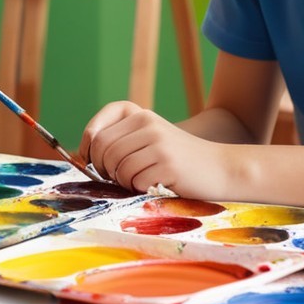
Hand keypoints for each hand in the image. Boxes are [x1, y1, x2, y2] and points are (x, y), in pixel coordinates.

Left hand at [80, 101, 233, 198]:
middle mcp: (147, 123)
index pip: (96, 130)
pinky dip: (140, 189)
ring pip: (118, 167)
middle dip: (105, 170)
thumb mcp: (149, 139)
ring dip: (123, 182)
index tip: (93, 163)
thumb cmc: (178, 160)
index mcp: (139, 114)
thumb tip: (82, 156)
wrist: (220, 168)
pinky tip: (155, 185)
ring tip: (140, 181)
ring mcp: (158, 142)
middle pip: (103, 150)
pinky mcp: (168, 163)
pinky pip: (136, 181)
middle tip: (118, 179)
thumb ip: (120, 141)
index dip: (87, 150)